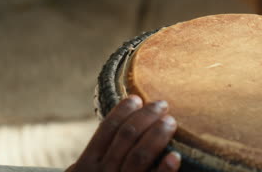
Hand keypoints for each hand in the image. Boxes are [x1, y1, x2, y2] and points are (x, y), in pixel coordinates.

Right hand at [66, 95, 180, 171]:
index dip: (123, 111)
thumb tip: (116, 129)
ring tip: (170, 122)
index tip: (137, 98)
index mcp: (86, 166)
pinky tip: (175, 157)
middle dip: (145, 117)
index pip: (107, 130)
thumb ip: (94, 159)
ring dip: (156, 135)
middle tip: (162, 105)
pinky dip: (163, 170)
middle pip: (126, 137)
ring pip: (138, 156)